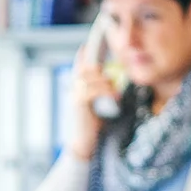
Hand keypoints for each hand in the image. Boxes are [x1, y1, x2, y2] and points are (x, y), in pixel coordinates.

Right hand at [68, 44, 116, 160]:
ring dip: (106, 82)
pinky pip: (93, 90)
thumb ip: (100, 94)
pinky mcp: (79, 104)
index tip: (86, 46)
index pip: (78, 67)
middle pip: (84, 69)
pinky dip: (106, 91)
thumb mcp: (97, 107)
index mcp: (78, 89)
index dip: (82, 56)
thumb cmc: (92, 127)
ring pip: (90, 78)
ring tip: (116, 91)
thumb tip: (112, 84)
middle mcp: (74, 89)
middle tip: (112, 70)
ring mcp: (75, 95)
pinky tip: (115, 98)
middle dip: (98, 67)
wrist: (82, 144)